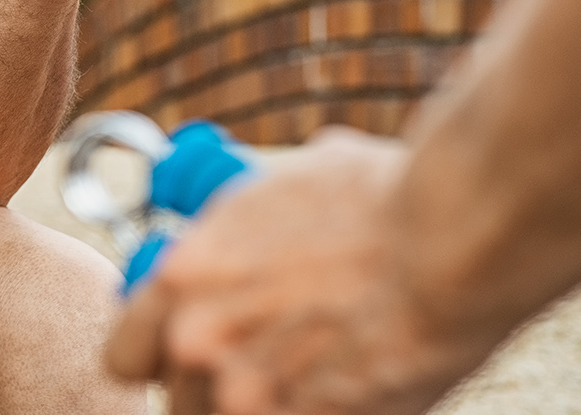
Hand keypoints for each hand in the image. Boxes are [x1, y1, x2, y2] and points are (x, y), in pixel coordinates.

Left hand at [105, 131, 494, 414]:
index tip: (187, 350)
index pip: (125, 356)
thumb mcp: (284, 188)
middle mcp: (202, 343)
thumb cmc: (378, 197)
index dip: (157, 356)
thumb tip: (253, 217)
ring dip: (265, 406)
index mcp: (182, 278)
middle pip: (181, 402)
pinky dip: (318, 413)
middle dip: (218, 386)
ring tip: (314, 375)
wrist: (454, 240)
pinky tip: (347, 394)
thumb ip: (244, 228)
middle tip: (269, 363)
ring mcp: (255, 398)